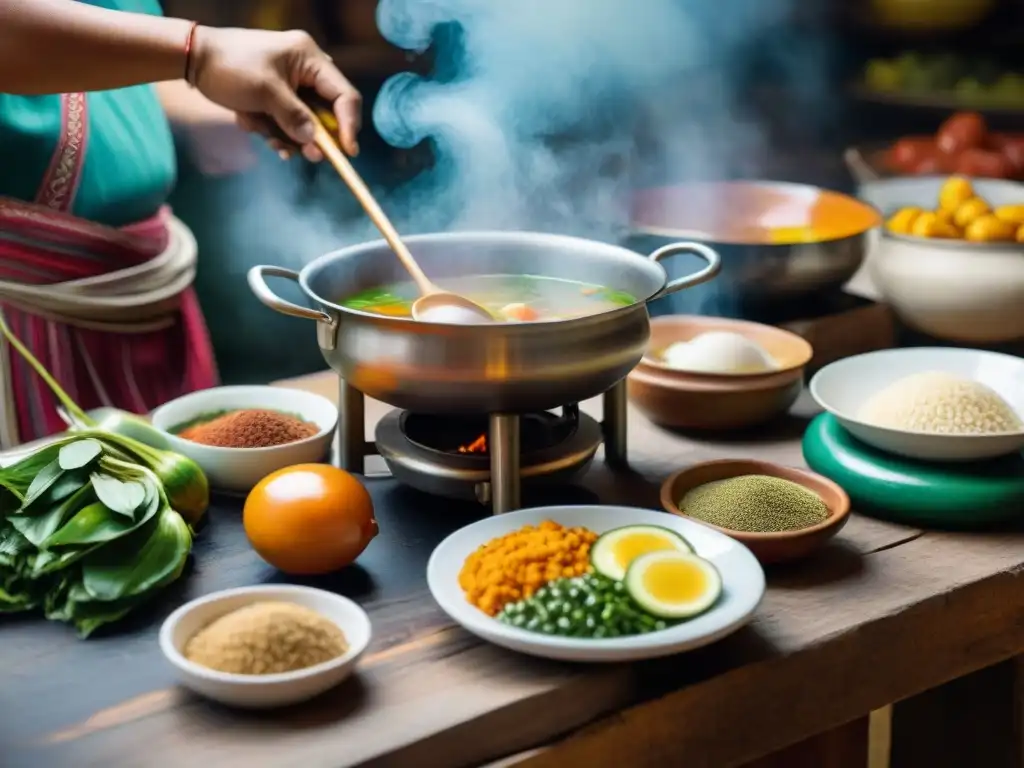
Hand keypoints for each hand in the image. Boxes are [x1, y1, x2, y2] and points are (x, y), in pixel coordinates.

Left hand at [189, 26, 360, 160]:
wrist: (193, 59)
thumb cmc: (230, 67)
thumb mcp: (265, 92)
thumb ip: (294, 117)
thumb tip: (315, 142)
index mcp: (310, 59)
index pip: (344, 95)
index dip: (349, 125)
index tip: (346, 153)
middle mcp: (306, 70)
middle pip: (327, 113)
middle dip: (313, 136)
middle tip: (307, 155)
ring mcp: (292, 84)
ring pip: (305, 122)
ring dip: (288, 136)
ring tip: (268, 139)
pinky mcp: (277, 96)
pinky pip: (287, 121)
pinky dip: (274, 130)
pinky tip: (254, 126)